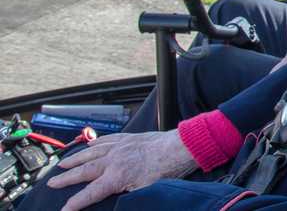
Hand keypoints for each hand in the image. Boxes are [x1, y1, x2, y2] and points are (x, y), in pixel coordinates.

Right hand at [47, 130, 196, 210]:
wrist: (181, 147)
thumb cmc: (167, 170)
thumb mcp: (146, 191)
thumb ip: (127, 197)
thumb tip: (118, 204)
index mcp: (117, 177)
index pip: (90, 194)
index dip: (75, 204)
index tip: (64, 210)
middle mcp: (114, 160)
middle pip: (84, 170)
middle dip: (67, 178)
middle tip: (52, 182)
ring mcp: (121, 147)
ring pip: (92, 153)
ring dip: (76, 159)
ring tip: (63, 164)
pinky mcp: (130, 138)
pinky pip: (108, 140)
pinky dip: (96, 143)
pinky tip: (91, 145)